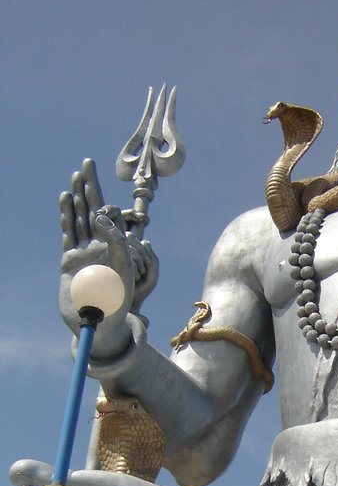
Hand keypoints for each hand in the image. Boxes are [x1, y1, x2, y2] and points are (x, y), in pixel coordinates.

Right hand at [59, 159, 157, 355]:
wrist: (100, 322)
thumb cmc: (118, 299)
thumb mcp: (125, 266)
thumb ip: (116, 240)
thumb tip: (101, 215)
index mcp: (116, 245)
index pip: (110, 215)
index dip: (106, 199)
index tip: (100, 183)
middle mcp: (100, 245)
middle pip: (94, 209)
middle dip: (90, 187)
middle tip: (88, 163)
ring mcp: (84, 251)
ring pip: (80, 217)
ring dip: (77, 196)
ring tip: (76, 175)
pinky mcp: (70, 259)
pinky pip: (69, 232)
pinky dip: (67, 214)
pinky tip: (65, 198)